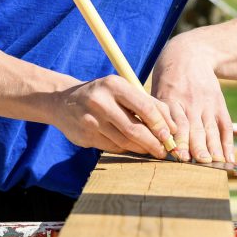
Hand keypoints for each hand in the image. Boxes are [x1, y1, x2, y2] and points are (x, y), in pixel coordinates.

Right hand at [53, 75, 179, 158]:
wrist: (64, 102)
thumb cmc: (104, 95)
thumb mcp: (123, 90)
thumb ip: (148, 104)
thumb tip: (172, 127)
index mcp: (114, 85)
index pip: (145, 108)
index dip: (161, 124)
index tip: (172, 135)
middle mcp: (100, 102)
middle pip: (135, 129)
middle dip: (154, 143)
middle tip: (165, 150)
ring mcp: (90, 121)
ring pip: (124, 142)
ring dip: (142, 149)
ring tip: (153, 150)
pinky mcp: (85, 137)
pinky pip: (113, 148)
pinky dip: (126, 149)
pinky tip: (133, 148)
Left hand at [151, 34, 232, 163]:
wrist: (192, 54)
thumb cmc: (167, 77)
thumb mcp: (157, 89)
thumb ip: (155, 114)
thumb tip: (146, 141)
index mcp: (171, 99)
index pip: (176, 122)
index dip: (178, 138)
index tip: (179, 155)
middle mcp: (190, 102)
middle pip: (195, 127)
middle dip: (198, 146)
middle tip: (201, 163)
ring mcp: (207, 104)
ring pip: (211, 129)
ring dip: (214, 148)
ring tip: (216, 165)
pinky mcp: (218, 105)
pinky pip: (224, 126)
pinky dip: (227, 144)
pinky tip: (229, 158)